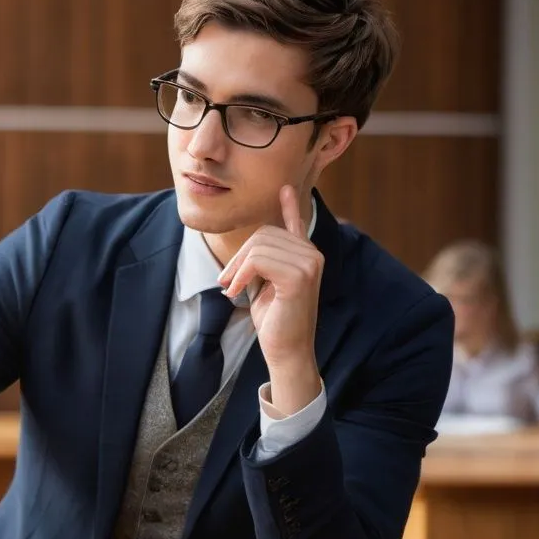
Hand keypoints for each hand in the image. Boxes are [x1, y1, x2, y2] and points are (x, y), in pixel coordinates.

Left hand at [217, 184, 322, 413]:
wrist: (286, 350)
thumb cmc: (275, 319)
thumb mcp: (265, 284)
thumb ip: (265, 261)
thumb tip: (255, 245)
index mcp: (306, 254)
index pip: (294, 223)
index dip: (289, 205)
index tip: (285, 188)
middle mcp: (312, 254)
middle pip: (263, 233)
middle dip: (238, 257)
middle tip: (226, 282)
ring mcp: (310, 263)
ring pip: (259, 246)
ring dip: (236, 268)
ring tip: (231, 289)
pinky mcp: (299, 276)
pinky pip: (258, 260)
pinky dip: (241, 275)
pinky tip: (236, 293)